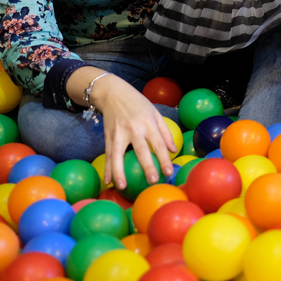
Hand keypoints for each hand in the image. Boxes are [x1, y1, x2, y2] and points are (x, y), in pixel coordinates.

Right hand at [95, 75, 174, 189]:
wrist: (113, 93)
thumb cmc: (138, 104)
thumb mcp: (155, 113)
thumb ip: (165, 132)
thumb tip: (174, 151)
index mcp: (148, 123)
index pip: (158, 143)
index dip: (164, 158)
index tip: (169, 172)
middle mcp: (133, 128)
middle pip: (141, 150)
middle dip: (147, 166)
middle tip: (153, 181)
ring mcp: (119, 133)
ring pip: (118, 155)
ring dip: (119, 171)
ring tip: (122, 187)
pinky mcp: (108, 136)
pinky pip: (108, 154)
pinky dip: (107, 168)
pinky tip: (108, 180)